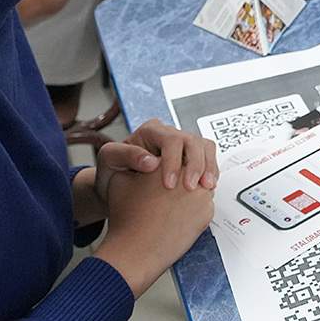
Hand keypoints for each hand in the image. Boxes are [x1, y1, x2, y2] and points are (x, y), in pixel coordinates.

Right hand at [92, 169, 213, 295]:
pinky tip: (179, 216)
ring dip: (193, 190)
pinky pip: (206, 205)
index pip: (179, 151)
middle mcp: (188, 176)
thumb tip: (146, 159)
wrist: (135, 250)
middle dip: (187, 173)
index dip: (173, 160)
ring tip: (173, 204)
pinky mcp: (207, 213)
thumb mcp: (120, 180)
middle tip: (172, 186)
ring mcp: (200, 195)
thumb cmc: (127, 219)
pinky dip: (196, 208)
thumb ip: (135, 162)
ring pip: (202, 185)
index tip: (166, 169)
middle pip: (194, 167)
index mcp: (168, 162)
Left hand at [96, 118, 218, 201]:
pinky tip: (207, 187)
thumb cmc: (112, 172)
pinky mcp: (190, 160)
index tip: (169, 184)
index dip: (174, 160)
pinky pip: (208, 159)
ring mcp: (182, 147)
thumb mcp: (109, 160)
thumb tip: (151, 162)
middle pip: (192, 141)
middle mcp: (169, 136)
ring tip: (207, 187)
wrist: (116, 189)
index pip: (171, 139)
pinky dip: (210, 172)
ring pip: (205, 147)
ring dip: (208, 167)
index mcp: (150, 131)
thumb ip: (126, 155)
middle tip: (191, 187)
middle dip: (195, 165)